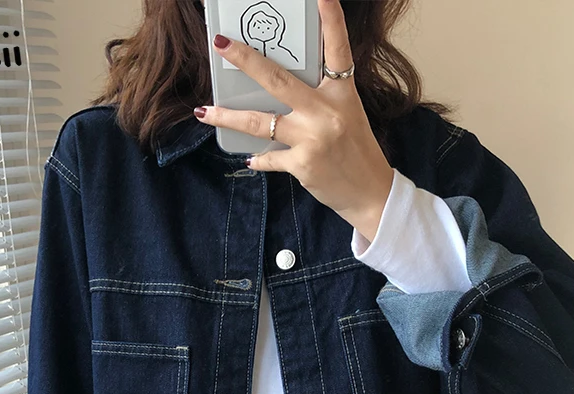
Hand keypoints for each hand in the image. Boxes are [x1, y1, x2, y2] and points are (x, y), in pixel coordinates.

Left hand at [193, 0, 393, 240]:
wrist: (370, 192)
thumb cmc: (357, 151)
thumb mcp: (347, 115)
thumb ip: (320, 100)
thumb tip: (280, 90)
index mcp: (342, 93)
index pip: (337, 49)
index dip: (330, 20)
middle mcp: (326, 112)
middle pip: (278, 80)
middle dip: (246, 60)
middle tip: (221, 44)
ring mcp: (312, 138)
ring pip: (259, 121)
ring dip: (227, 117)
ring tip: (203, 111)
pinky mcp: (301, 164)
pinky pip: (268, 157)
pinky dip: (258, 158)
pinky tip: (250, 157)